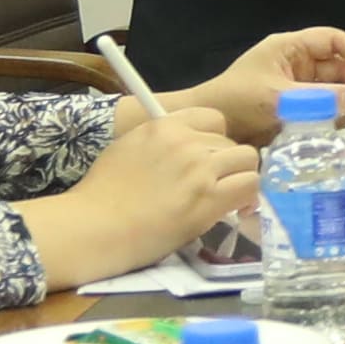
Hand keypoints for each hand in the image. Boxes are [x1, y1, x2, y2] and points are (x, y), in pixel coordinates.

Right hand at [26, 98, 263, 286]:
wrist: (95, 226)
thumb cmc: (101, 195)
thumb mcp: (127, 150)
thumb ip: (159, 145)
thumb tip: (182, 152)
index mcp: (162, 126)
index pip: (212, 118)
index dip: (215, 139)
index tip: (208, 158)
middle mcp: (185, 141)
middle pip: (230, 141)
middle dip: (226, 163)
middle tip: (216, 186)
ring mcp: (199, 168)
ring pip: (247, 160)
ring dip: (240, 178)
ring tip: (228, 197)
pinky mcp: (209, 198)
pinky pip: (250, 185)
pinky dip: (247, 198)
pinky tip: (234, 210)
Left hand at [190, 29, 344, 140]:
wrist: (209, 128)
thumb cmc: (237, 102)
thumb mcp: (280, 98)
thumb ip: (320, 98)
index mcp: (289, 48)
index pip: (332, 41)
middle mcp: (294, 63)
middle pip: (336, 65)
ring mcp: (294, 86)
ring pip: (331, 87)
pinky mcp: (292, 107)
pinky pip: (321, 105)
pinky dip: (335, 111)